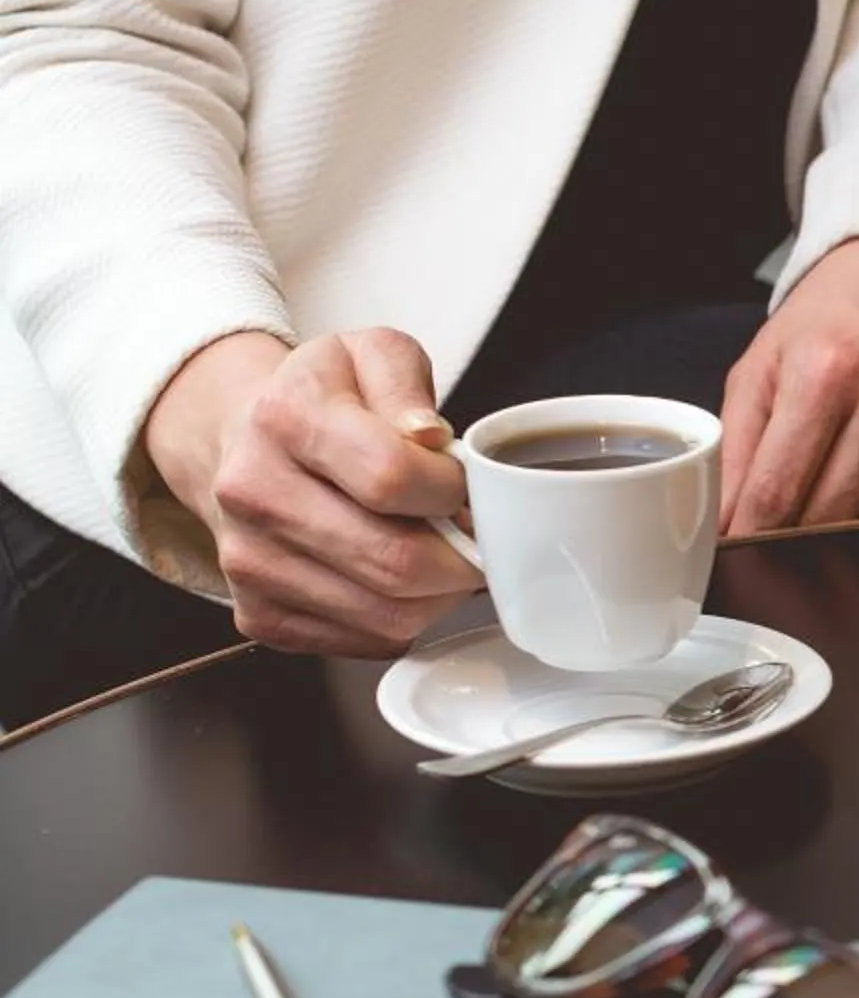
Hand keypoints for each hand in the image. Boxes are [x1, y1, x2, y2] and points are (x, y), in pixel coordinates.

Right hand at [144, 329, 479, 655]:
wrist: (246, 440)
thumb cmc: (325, 401)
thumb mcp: (372, 355)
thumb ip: (409, 385)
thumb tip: (428, 438)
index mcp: (285, 418)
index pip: (392, 477)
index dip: (452, 490)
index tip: (461, 484)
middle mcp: (253, 493)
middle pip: (396, 562)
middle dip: (462, 558)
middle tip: (473, 536)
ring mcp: (249, 562)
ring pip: (388, 614)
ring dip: (439, 594)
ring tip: (438, 553)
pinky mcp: (259, 615)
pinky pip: (366, 642)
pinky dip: (403, 619)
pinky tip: (398, 581)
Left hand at [720, 236, 858, 531]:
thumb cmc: (840, 312)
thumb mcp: (766, 359)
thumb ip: (737, 442)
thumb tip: (727, 523)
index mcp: (825, 375)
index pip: (776, 494)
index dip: (749, 535)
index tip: (738, 548)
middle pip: (826, 521)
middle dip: (793, 536)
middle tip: (780, 530)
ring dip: (849, 534)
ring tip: (833, 509)